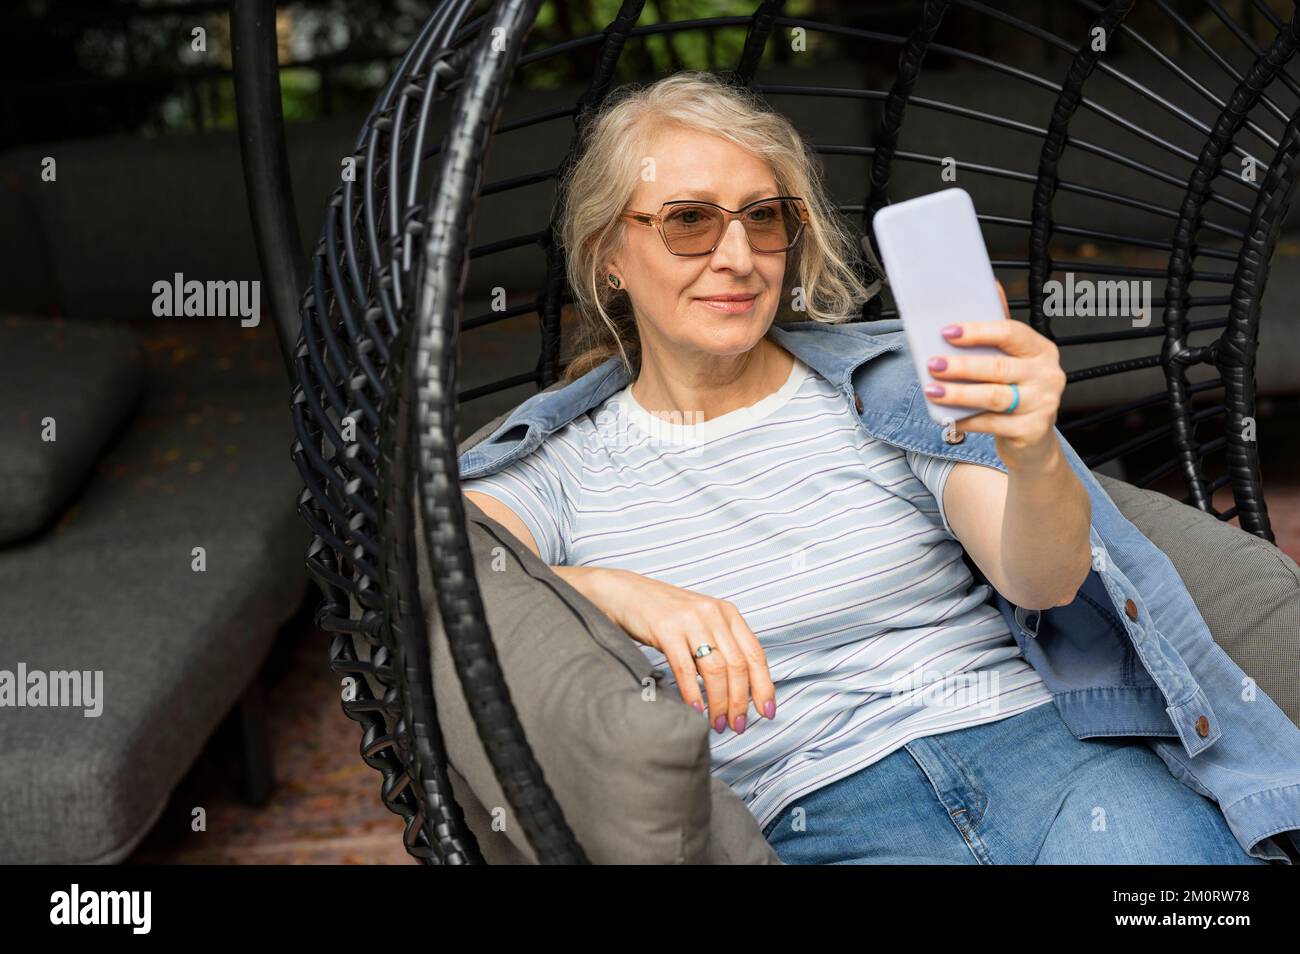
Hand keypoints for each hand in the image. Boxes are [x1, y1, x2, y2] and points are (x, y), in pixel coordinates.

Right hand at [556, 565, 775, 733]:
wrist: (624, 592)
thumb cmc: (663, 613)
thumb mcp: (701, 621)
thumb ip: (721, 644)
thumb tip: (740, 687)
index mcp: (727, 613)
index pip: (756, 654)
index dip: (764, 686)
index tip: (766, 712)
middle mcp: (713, 614)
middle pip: (737, 666)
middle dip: (740, 702)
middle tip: (737, 725)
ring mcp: (690, 620)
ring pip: (715, 670)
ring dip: (719, 703)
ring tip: (717, 724)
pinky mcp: (666, 629)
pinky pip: (686, 668)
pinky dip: (693, 694)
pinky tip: (696, 710)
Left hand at [922, 280, 1066, 469]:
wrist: (1032, 440)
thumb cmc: (1015, 391)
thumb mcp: (1011, 359)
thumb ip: (998, 328)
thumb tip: (989, 285)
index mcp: (1041, 350)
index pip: (1012, 333)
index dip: (978, 331)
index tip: (948, 331)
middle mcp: (1048, 375)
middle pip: (999, 367)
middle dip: (961, 365)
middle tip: (932, 364)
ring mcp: (1043, 404)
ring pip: (994, 396)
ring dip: (958, 393)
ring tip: (932, 390)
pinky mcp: (1032, 430)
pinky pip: (992, 423)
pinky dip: (966, 420)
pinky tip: (948, 418)